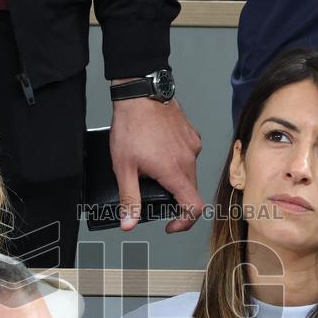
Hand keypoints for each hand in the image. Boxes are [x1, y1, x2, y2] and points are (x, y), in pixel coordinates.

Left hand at [109, 95, 202, 232]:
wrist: (140, 92)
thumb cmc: (131, 125)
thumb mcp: (123, 167)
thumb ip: (129, 199)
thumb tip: (129, 223)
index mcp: (174, 171)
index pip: (194, 207)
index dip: (185, 222)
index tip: (171, 224)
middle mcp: (189, 159)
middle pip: (189, 191)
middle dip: (172, 196)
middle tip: (151, 187)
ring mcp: (193, 146)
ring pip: (188, 172)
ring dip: (173, 176)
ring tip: (150, 162)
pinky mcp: (192, 134)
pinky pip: (188, 155)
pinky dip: (176, 159)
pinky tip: (158, 148)